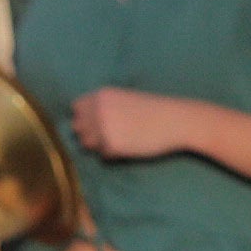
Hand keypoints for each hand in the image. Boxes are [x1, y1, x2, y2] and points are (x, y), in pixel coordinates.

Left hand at [66, 84, 205, 162]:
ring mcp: (103, 128)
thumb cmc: (153, 109)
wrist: (174, 120)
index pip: (76, 108)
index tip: (98, 121)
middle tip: (109, 134)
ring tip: (118, 141)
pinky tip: (128, 147)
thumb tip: (84, 121)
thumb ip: (103, 106)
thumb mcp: (124, 98)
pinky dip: (112, 154)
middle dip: (89, 132)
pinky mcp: (111, 145)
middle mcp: (97, 110)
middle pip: (77, 127)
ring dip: (98, 144)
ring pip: (86, 143)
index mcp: (101, 95)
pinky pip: (102, 155)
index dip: (86, 116)